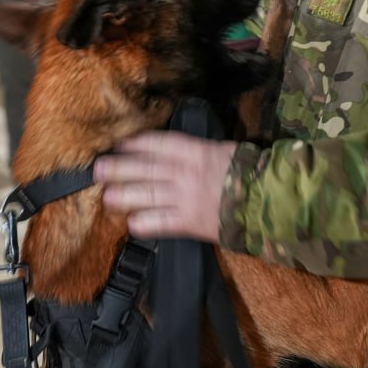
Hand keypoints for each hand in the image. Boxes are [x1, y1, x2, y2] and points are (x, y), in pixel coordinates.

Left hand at [95, 132, 237, 241]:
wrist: (268, 201)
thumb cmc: (249, 173)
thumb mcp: (225, 151)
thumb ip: (199, 152)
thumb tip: (175, 152)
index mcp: (198, 151)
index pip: (160, 144)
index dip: (137, 144)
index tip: (120, 144)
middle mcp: (187, 173)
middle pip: (147, 168)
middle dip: (120, 168)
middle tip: (99, 168)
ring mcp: (187, 199)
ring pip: (149, 195)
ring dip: (125, 196)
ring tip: (107, 196)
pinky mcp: (191, 223)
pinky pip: (162, 223)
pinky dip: (146, 223)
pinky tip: (132, 223)